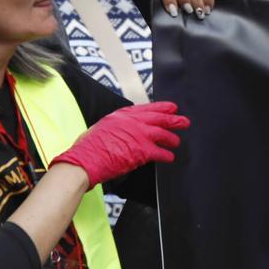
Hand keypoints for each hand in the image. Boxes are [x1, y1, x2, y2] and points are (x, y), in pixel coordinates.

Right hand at [52, 102, 189, 187]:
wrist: (85, 160)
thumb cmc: (87, 147)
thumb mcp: (102, 127)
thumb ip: (116, 126)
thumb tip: (122, 131)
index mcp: (122, 115)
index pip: (147, 108)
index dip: (161, 108)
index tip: (171, 107)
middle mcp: (132, 121)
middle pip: (159, 117)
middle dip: (173, 119)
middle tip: (183, 121)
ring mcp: (139, 134)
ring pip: (162, 133)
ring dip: (171, 138)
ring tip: (177, 141)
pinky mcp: (142, 150)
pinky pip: (159, 152)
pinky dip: (166, 155)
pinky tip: (170, 157)